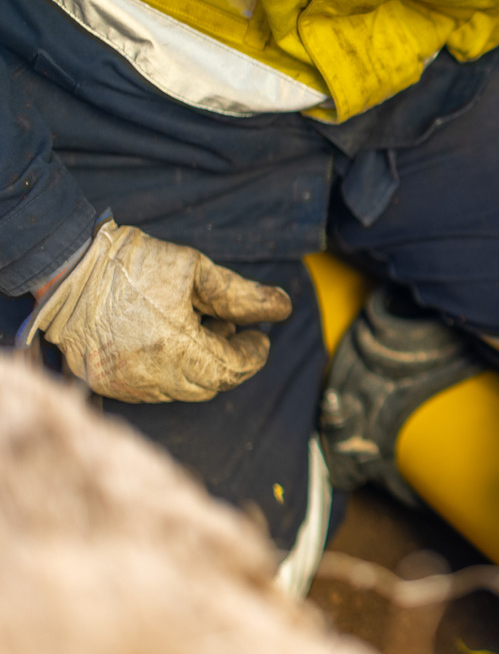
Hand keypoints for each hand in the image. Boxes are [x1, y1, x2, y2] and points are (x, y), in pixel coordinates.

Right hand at [24, 220, 292, 402]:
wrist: (62, 264)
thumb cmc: (130, 262)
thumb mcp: (194, 269)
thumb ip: (240, 294)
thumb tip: (280, 308)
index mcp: (176, 348)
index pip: (234, 368)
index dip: (253, 353)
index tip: (260, 336)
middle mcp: (149, 375)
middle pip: (209, 384)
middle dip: (228, 361)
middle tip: (232, 332)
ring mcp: (123, 384)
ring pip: (180, 390)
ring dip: (198, 367)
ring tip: (198, 331)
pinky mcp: (102, 383)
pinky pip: (148, 389)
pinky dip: (167, 372)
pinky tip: (167, 342)